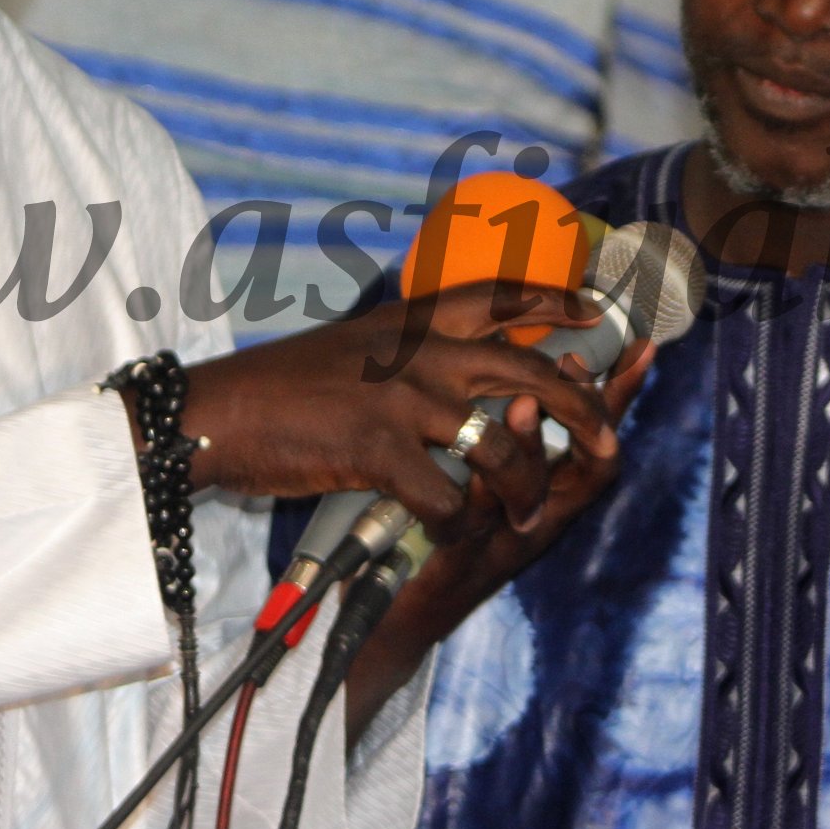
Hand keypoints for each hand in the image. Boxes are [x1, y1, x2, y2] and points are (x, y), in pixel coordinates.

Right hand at [179, 280, 623, 536]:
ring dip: (525, 489)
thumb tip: (454, 352)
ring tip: (528, 515)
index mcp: (414, 322)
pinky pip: (448, 500)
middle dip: (582, 409)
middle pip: (530, 370)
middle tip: (607, 441)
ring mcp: (403, 399)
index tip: (592, 309)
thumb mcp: (357, 343)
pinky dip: (458, 525)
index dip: (555, 298)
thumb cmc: (284, 385)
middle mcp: (420, 352)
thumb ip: (408, 344)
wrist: (222, 411)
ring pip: (502, 445)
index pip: (501, 294)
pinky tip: (450, 533)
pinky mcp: (379, 451)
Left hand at [339, 337, 653, 735]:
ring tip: (524, 403)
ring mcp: (501, 544)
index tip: (637, 348)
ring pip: (534, 495)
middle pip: (591, 465)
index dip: (620, 391)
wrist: (392, 613)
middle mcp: (538, 518)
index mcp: (543, 489)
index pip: (595, 433)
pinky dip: (475, 496)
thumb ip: (498, 427)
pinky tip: (464, 471)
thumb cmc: (436, 534)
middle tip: (577, 364)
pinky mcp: (458, 567)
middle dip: (594, 410)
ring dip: (530, 448)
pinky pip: (474, 527)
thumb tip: (512, 364)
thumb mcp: (471, 471)